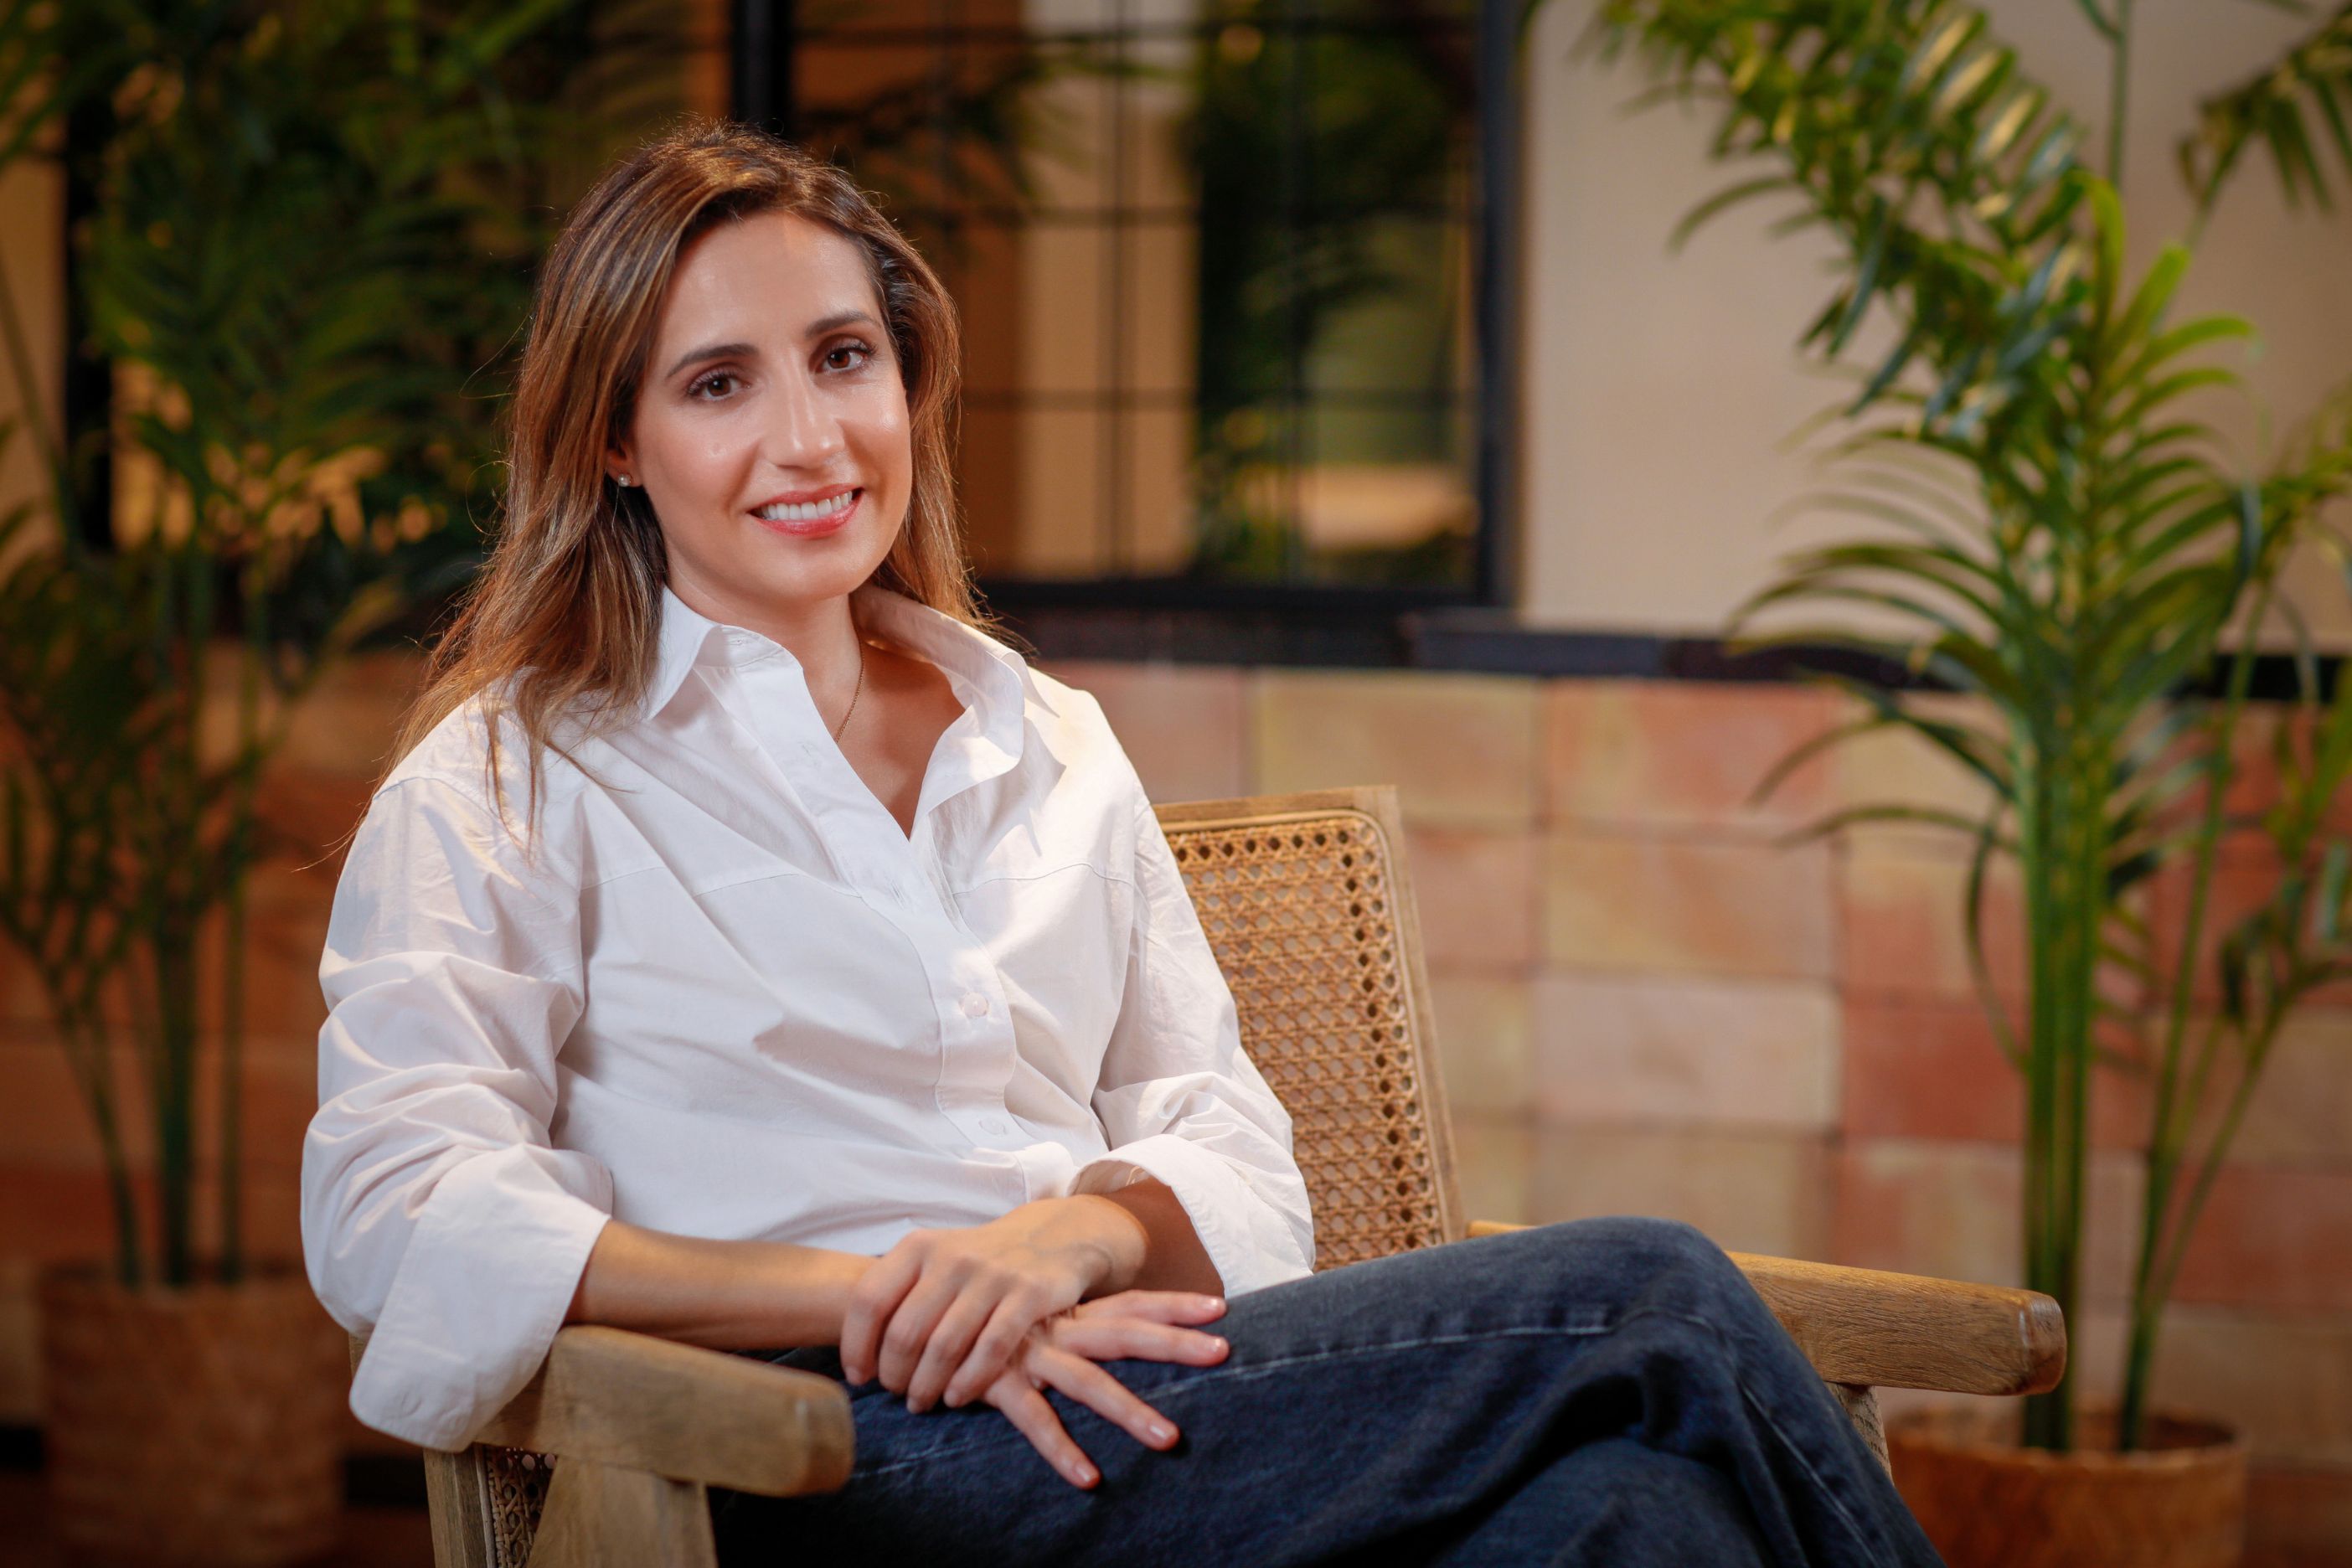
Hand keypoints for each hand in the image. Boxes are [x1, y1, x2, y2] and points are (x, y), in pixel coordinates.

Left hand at [839, 1195, 1149, 1409]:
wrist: (1051, 1238)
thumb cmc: (977, 1263)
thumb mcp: (933, 1261)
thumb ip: (897, 1296)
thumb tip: (858, 1355)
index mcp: (919, 1247)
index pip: (869, 1300)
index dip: (856, 1345)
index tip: (858, 1376)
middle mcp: (952, 1258)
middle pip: (905, 1332)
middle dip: (894, 1374)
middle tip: (897, 1393)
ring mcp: (992, 1275)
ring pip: (945, 1346)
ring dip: (927, 1385)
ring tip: (922, 1401)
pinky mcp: (1028, 1295)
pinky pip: (990, 1350)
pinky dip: (969, 1382)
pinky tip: (958, 1397)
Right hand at [975, 1290, 1230, 1488]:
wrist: (896, 1306)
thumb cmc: (962, 1314)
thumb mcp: (1012, 1313)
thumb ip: (1048, 1323)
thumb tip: (1088, 1335)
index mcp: (1061, 1311)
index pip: (1127, 1301)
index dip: (1171, 1303)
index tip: (1219, 1307)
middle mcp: (1052, 1328)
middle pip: (1124, 1330)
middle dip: (1175, 1342)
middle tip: (1224, 1351)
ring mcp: (1026, 1354)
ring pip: (1088, 1383)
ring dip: (1131, 1410)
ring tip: (1170, 1439)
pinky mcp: (995, 1383)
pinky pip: (1034, 1421)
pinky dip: (1062, 1452)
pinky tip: (1090, 1478)